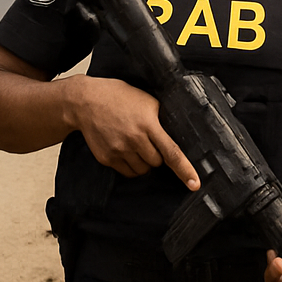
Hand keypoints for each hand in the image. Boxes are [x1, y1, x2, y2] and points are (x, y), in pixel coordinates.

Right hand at [71, 77, 199, 188]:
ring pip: (143, 170)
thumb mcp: (147, 101)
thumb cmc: (119, 97)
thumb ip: (161, 119)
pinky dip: (131, 165)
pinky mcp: (107, 159)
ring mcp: (119, 151)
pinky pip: (127, 172)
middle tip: (149, 140)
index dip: (185, 169)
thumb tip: (177, 136)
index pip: (171, 152)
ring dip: (144, 162)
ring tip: (135, 143)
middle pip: (157, 163)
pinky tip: (125, 149)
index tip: (194, 184)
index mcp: (148, 124)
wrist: (86, 102)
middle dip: (157, 155)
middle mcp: (134, 140)